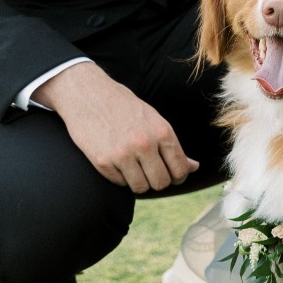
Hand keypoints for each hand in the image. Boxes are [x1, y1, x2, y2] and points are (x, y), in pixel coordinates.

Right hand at [35, 62, 198, 193]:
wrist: (88, 94)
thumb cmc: (124, 107)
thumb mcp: (154, 120)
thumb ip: (173, 146)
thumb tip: (194, 167)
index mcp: (162, 131)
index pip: (180, 170)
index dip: (178, 176)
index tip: (171, 174)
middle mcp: (144, 144)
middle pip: (161, 183)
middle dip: (158, 181)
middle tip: (150, 171)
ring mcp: (122, 154)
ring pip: (141, 188)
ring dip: (139, 181)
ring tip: (133, 166)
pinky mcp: (102, 162)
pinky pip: (120, 183)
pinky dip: (120, 177)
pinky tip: (116, 161)